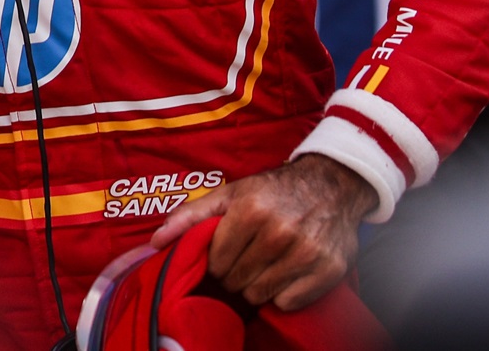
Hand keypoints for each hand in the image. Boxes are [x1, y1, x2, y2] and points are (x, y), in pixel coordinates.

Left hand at [151, 154, 374, 310]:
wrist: (332, 185)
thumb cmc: (273, 191)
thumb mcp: (230, 193)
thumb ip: (190, 216)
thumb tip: (156, 242)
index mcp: (251, 210)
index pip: (217, 261)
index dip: (217, 261)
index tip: (226, 253)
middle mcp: (280, 231)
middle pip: (237, 281)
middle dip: (235, 274)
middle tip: (246, 259)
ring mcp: (307, 252)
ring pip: (260, 294)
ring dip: (257, 285)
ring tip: (264, 265)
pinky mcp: (328, 270)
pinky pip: (288, 302)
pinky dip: (283, 293)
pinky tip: (285, 272)